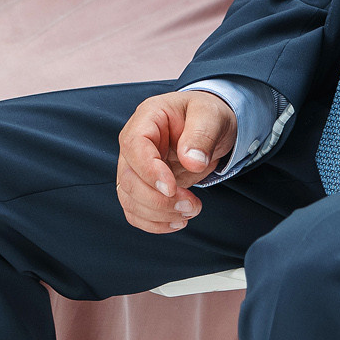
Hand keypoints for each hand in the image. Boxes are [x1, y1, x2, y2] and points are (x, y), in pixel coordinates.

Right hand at [115, 90, 237, 232]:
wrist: (210, 128)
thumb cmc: (207, 116)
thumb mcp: (211, 116)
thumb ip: (202, 135)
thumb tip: (192, 161)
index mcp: (147, 118)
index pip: (134, 146)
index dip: (149, 171)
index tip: (172, 188)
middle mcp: (135, 143)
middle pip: (128, 179)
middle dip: (158, 200)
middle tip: (192, 205)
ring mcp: (136, 167)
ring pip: (130, 199)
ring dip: (158, 215)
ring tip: (189, 212)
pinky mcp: (142, 187)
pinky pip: (136, 211)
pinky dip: (154, 223)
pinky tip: (177, 222)